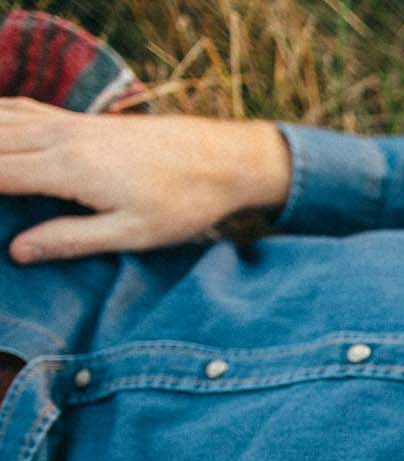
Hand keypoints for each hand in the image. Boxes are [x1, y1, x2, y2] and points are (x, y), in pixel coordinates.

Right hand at [0, 100, 291, 262]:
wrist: (224, 158)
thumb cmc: (184, 202)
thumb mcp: (131, 233)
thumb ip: (70, 240)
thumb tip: (17, 251)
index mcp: (68, 168)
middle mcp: (60, 136)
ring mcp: (69, 122)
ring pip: (1, 119)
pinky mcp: (81, 119)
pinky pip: (21, 109)